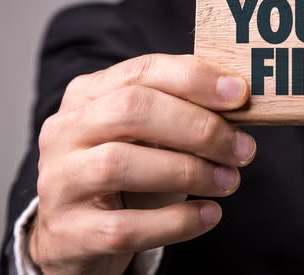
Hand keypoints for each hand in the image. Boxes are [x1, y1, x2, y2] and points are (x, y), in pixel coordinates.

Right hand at [28, 54, 255, 274]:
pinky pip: (126, 226)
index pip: (142, 71)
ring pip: (119, 165)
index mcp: (88, 94)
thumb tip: (238, 100)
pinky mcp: (70, 232)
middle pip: (132, 111)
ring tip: (229, 181)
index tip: (239, 94)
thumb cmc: (126, 173)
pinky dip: (176, 222)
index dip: (195, 79)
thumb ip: (181, 111)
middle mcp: (66, 131)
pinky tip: (209, 214)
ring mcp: (60, 181)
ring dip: (189, 172)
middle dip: (198, 127)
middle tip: (242, 149)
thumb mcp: (148, 134)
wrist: (79, 233)